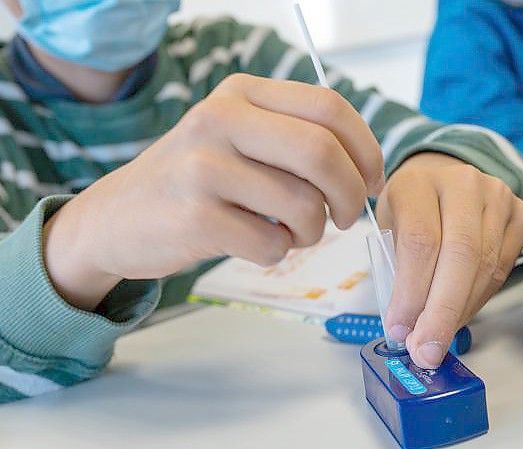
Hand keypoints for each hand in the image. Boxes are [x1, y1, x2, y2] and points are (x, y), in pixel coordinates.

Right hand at [43, 73, 384, 309]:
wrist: (115, 219)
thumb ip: (296, 138)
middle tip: (347, 217)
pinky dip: (278, 252)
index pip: (330, 107)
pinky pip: (272, 244)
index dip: (365, 149)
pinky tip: (256, 242)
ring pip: (303, 205)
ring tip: (292, 232)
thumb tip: (369, 170)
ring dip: (312, 231)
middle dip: (351, 195)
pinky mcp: (194, 217)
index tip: (372, 181)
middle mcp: (220, 119)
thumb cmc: (196, 181)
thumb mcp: (239, 137)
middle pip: (323, 153)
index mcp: (241, 93)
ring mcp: (203, 167)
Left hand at [376, 153, 522, 368]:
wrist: (442, 177)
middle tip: (426, 350)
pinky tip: (459, 312)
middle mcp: (463, 183)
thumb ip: (396, 269)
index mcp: (418, 182)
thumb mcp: (388, 227)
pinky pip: (504, 266)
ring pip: (486, 265)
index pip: (421, 242)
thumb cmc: (410, 208)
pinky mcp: (520, 212)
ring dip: (461, 310)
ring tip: (439, 336)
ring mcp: (497, 195)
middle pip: (460, 255)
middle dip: (442, 312)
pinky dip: (480, 298)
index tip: (400, 330)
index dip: (412, 293)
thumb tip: (407, 329)